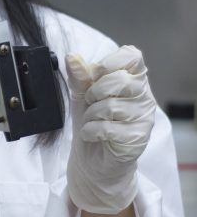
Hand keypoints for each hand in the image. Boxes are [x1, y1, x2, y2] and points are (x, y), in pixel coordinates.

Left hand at [65, 46, 155, 214]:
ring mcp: (143, 119)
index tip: (96, 74)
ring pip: (112, 106)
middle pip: (121, 80)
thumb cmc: (92, 123)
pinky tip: (92, 134)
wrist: (92, 160)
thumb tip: (72, 58)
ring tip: (91, 121)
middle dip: (95, 92)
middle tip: (90, 103)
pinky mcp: (137, 139)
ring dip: (91, 115)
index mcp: (133, 80)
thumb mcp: (81, 96)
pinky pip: (108, 128)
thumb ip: (79, 77)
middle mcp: (144, 97)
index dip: (110, 61)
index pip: (132, 56)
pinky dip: (91, 131)